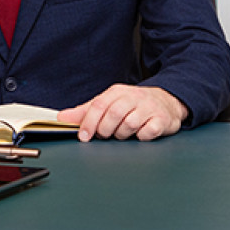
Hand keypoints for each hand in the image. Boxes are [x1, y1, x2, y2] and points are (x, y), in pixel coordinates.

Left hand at [57, 84, 187, 141]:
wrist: (167, 101)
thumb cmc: (133, 104)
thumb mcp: (109, 103)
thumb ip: (85, 111)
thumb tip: (62, 118)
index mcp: (117, 92)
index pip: (99, 105)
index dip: (89, 122)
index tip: (83, 137)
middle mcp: (133, 97)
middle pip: (113, 114)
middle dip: (105, 130)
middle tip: (105, 136)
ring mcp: (149, 107)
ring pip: (129, 124)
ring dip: (122, 134)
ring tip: (123, 134)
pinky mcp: (162, 119)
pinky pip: (148, 131)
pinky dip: (141, 137)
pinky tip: (140, 135)